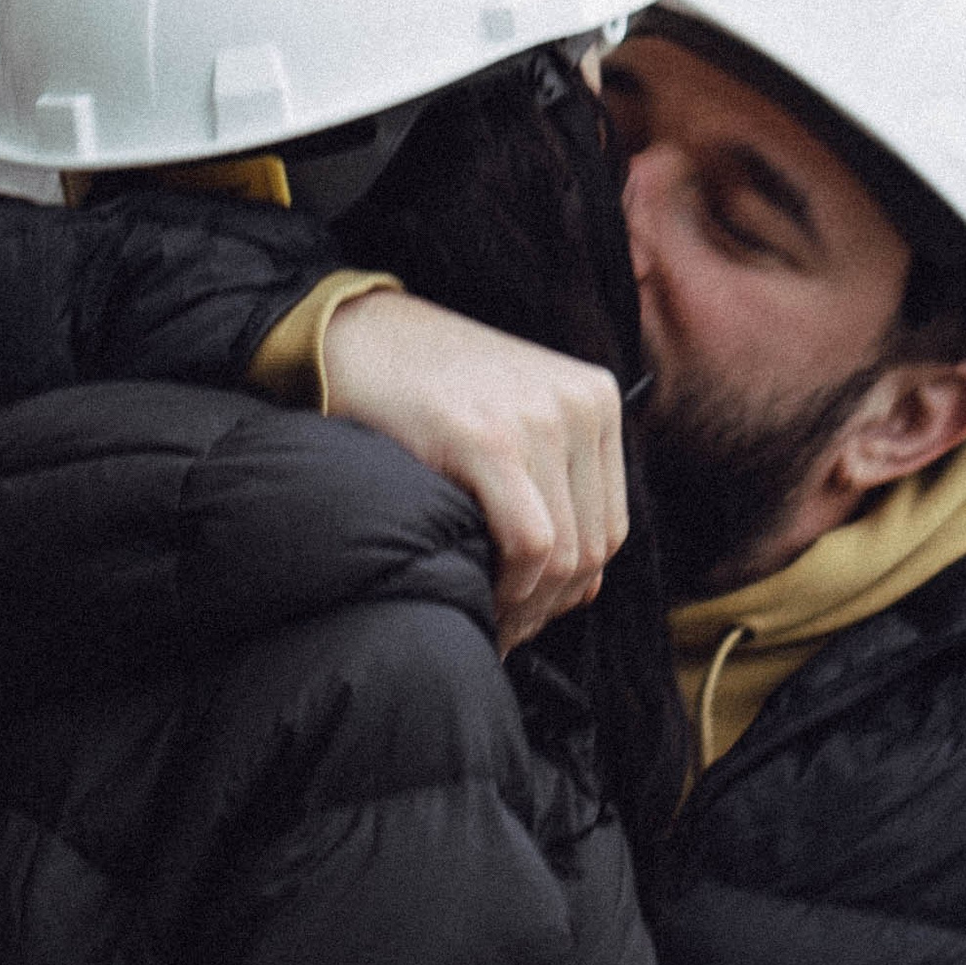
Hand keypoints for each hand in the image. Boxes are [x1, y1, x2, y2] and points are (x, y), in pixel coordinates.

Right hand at [320, 291, 627, 652]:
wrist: (353, 334)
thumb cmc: (426, 388)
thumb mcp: (513, 418)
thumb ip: (555, 485)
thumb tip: (582, 589)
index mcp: (595, 398)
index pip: (611, 524)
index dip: (573, 586)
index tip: (530, 614)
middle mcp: (579, 405)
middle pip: (594, 546)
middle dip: (549, 606)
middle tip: (505, 630)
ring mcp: (538, 419)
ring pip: (565, 555)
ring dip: (527, 605)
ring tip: (490, 620)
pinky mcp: (488, 439)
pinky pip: (529, 544)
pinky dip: (508, 589)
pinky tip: (477, 596)